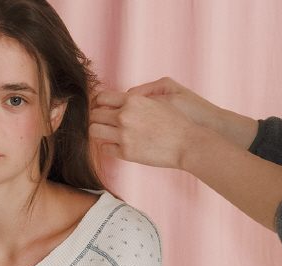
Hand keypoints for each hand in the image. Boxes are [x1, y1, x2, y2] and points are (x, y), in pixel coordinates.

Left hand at [92, 77, 257, 155]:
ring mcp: (123, 136)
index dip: (98, 102)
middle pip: (94, 115)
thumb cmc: (176, 121)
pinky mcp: (125, 153)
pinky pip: (105, 148)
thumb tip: (122, 99)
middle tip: (100, 122)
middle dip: (95, 117)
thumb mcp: (159, 99)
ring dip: (98, 131)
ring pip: (95, 131)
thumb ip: (138, 97)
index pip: (102, 97)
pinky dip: (107, 146)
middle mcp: (124, 116)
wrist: (187, 143)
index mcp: (132, 100)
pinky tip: (115, 145)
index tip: (100, 107)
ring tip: (105, 133)